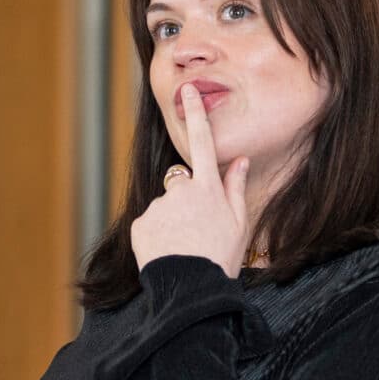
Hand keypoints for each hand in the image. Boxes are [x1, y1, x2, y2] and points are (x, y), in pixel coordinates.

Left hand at [130, 83, 252, 276]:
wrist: (191, 288)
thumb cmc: (220, 258)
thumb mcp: (239, 223)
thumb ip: (235, 187)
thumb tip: (239, 160)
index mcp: (208, 187)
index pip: (202, 142)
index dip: (196, 114)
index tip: (187, 90)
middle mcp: (180, 190)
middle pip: (181, 183)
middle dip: (186, 199)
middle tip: (197, 230)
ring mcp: (158, 206)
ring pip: (165, 206)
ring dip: (171, 221)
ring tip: (183, 247)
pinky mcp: (140, 224)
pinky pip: (149, 224)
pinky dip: (157, 236)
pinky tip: (167, 252)